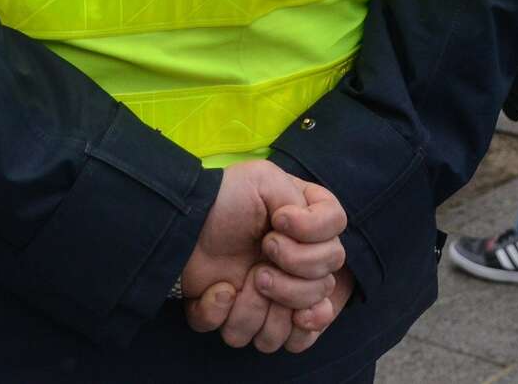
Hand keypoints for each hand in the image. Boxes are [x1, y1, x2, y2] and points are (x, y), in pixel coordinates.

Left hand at [183, 163, 346, 348]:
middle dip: (288, 284)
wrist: (181, 218)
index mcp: (308, 239)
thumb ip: (297, 199)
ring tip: (240, 280)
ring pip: (281, 333)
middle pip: (317, 298)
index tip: (279, 225)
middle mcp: (295, 272)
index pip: (336, 256)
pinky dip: (222, 314)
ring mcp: (266, 299)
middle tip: (260, 261)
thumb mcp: (265, 180)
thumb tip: (297, 235)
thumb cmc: (225, 197)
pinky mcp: (233, 316)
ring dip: (255, 307)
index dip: (311, 247)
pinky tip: (218, 289)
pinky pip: (240, 337)